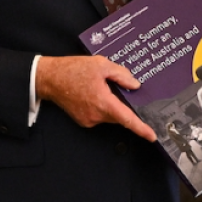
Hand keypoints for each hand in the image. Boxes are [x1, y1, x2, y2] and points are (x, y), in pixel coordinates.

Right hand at [35, 55, 155, 141]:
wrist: (49, 78)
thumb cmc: (73, 70)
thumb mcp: (101, 65)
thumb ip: (121, 75)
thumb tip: (135, 86)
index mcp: (103, 103)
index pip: (127, 119)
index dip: (141, 129)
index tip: (152, 136)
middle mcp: (97, 115)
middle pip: (120, 116)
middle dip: (125, 106)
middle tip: (119, 89)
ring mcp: (89, 119)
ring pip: (111, 115)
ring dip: (113, 105)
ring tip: (101, 87)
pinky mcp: (83, 120)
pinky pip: (100, 116)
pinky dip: (103, 107)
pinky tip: (95, 93)